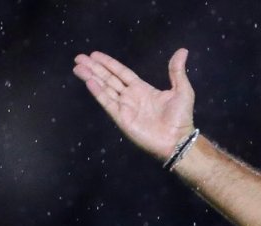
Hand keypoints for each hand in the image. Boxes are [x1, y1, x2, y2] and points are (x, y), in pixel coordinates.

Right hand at [72, 49, 195, 160]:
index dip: (109, 64)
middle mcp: (131, 97)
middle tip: (79, 58)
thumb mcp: (182, 90)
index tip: (94, 55)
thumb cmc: (181, 117)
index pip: (122, 73)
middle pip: (109, 79)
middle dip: (94, 68)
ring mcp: (125, 107)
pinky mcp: (121, 118)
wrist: (177, 140)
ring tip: (78, 67)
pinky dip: (98, 92)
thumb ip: (177, 71)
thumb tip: (182, 50)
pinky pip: (107, 102)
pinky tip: (88, 81)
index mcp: (143, 89)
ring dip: (91, 77)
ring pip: (104, 88)